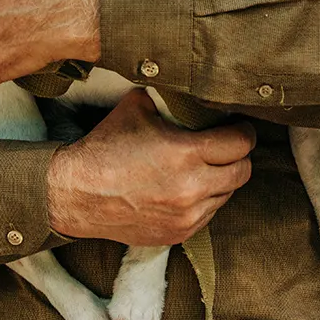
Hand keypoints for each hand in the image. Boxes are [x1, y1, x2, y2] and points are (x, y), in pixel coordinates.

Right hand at [46, 90, 253, 246]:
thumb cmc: (104, 148)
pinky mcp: (178, 234)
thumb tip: (186, 85)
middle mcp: (192, 188)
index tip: (240, 128)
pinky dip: (204, 201)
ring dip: (221, 180)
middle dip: (239, 157)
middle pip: (243, 172)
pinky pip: (208, 216)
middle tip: (229, 148)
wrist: (74, 194)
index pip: (241, 143)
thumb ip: (168, 99)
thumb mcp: (136, 108)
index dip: (244, 132)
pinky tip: (188, 189)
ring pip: (227, 195)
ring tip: (204, 168)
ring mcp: (186, 215)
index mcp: (185, 153)